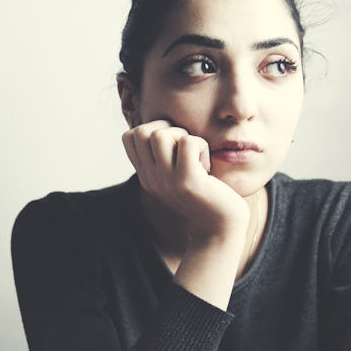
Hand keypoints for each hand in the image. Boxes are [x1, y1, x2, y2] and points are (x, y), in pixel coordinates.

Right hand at [121, 120, 248, 240]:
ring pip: (161, 135)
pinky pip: (188, 142)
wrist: (221, 226)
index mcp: (146, 175)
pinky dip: (202, 146)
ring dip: (184, 136)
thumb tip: (162, 124)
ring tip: (196, 156)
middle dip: (166, 129)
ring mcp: (167, 181)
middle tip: (185, 148)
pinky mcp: (187, 181)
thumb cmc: (206, 193)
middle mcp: (151, 178)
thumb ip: (165, 154)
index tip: (172, 145)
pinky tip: (207, 167)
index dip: (151, 129)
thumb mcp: (178, 173)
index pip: (129, 137)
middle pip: (141, 132)